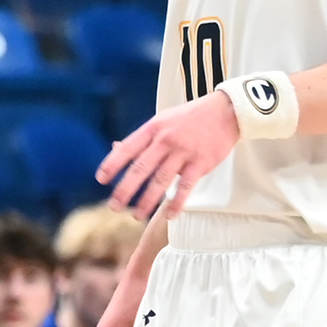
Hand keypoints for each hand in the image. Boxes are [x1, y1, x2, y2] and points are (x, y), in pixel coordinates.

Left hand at [99, 89, 238, 217]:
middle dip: (125, 190)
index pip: (127, 148)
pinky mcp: (201, 163)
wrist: (225, 111)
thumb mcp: (162, 121)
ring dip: (147, 201)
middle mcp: (166, 140)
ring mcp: (184, 152)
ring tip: (136, 216)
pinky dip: (177, 203)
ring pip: (161, 181)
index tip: (101, 180)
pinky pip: (186, 186)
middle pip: (140, 169)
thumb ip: (141, 138)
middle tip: (114, 206)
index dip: (112, 164)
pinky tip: (168, 215)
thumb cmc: (188, 118)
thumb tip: (114, 148)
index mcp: (153, 128)